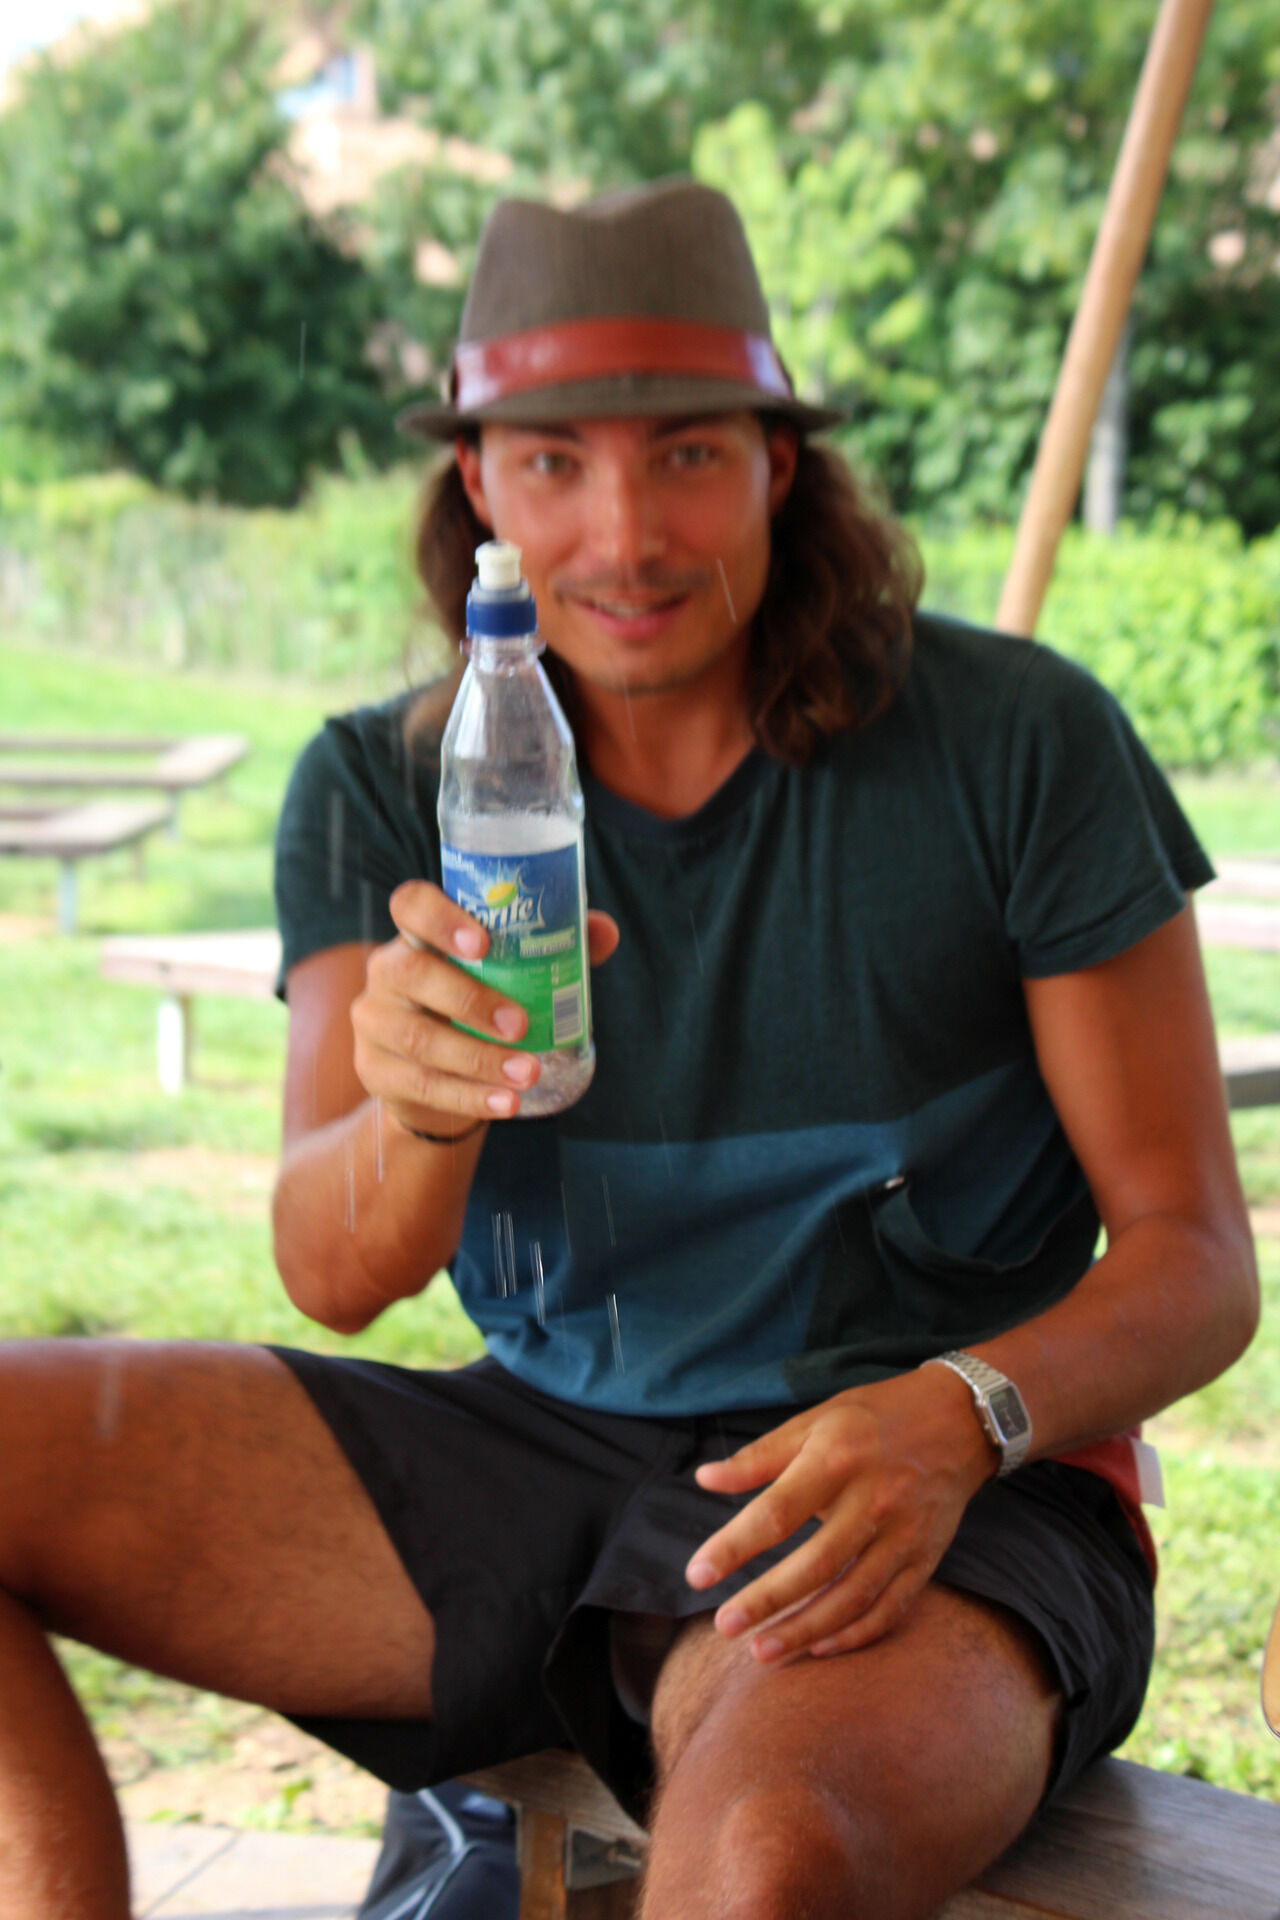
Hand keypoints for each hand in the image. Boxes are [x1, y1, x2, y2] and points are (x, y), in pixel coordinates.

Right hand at [351, 879, 618, 1140]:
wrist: (437, 1080)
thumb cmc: (481, 1007)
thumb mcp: (512, 975)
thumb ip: (553, 948)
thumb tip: (605, 931)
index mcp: (419, 935)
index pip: (411, 904)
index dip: (440, 918)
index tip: (483, 942)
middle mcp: (387, 971)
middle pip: (411, 973)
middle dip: (469, 999)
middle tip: (520, 1024)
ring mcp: (374, 1022)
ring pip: (419, 1039)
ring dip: (478, 1059)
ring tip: (527, 1073)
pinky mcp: (375, 1071)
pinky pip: (421, 1084)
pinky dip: (469, 1096)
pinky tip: (506, 1103)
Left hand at [684, 1367, 995, 1662]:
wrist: (960, 1419)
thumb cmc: (874, 1417)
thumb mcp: (815, 1420)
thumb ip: (760, 1457)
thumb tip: (705, 1480)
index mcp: (837, 1459)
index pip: (777, 1512)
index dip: (734, 1546)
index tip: (697, 1574)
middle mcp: (874, 1500)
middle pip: (815, 1564)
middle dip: (767, 1600)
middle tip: (724, 1626)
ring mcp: (904, 1534)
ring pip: (853, 1596)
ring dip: (806, 1629)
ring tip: (762, 1651)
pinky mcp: (926, 1558)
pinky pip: (891, 1607)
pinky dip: (856, 1634)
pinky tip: (819, 1646)